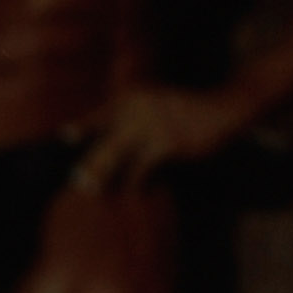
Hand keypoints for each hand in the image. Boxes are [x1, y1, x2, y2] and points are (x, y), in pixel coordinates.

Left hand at [72, 86, 244, 190]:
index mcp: (132, 98)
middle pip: (105, 141)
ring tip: (95, 193)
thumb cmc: (187, 111)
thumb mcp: (157, 105)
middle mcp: (137, 109)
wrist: (226, 107)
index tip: (65, 137)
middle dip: (91, 164)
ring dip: (104, 177)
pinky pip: (143, 169)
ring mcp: (151, 126)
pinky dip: (138, 184)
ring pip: (119, 156)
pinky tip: (137, 195)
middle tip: (76, 182)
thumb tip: (108, 150)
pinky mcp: (167, 143)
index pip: (102, 114)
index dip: (84, 126)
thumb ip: (132, 120)